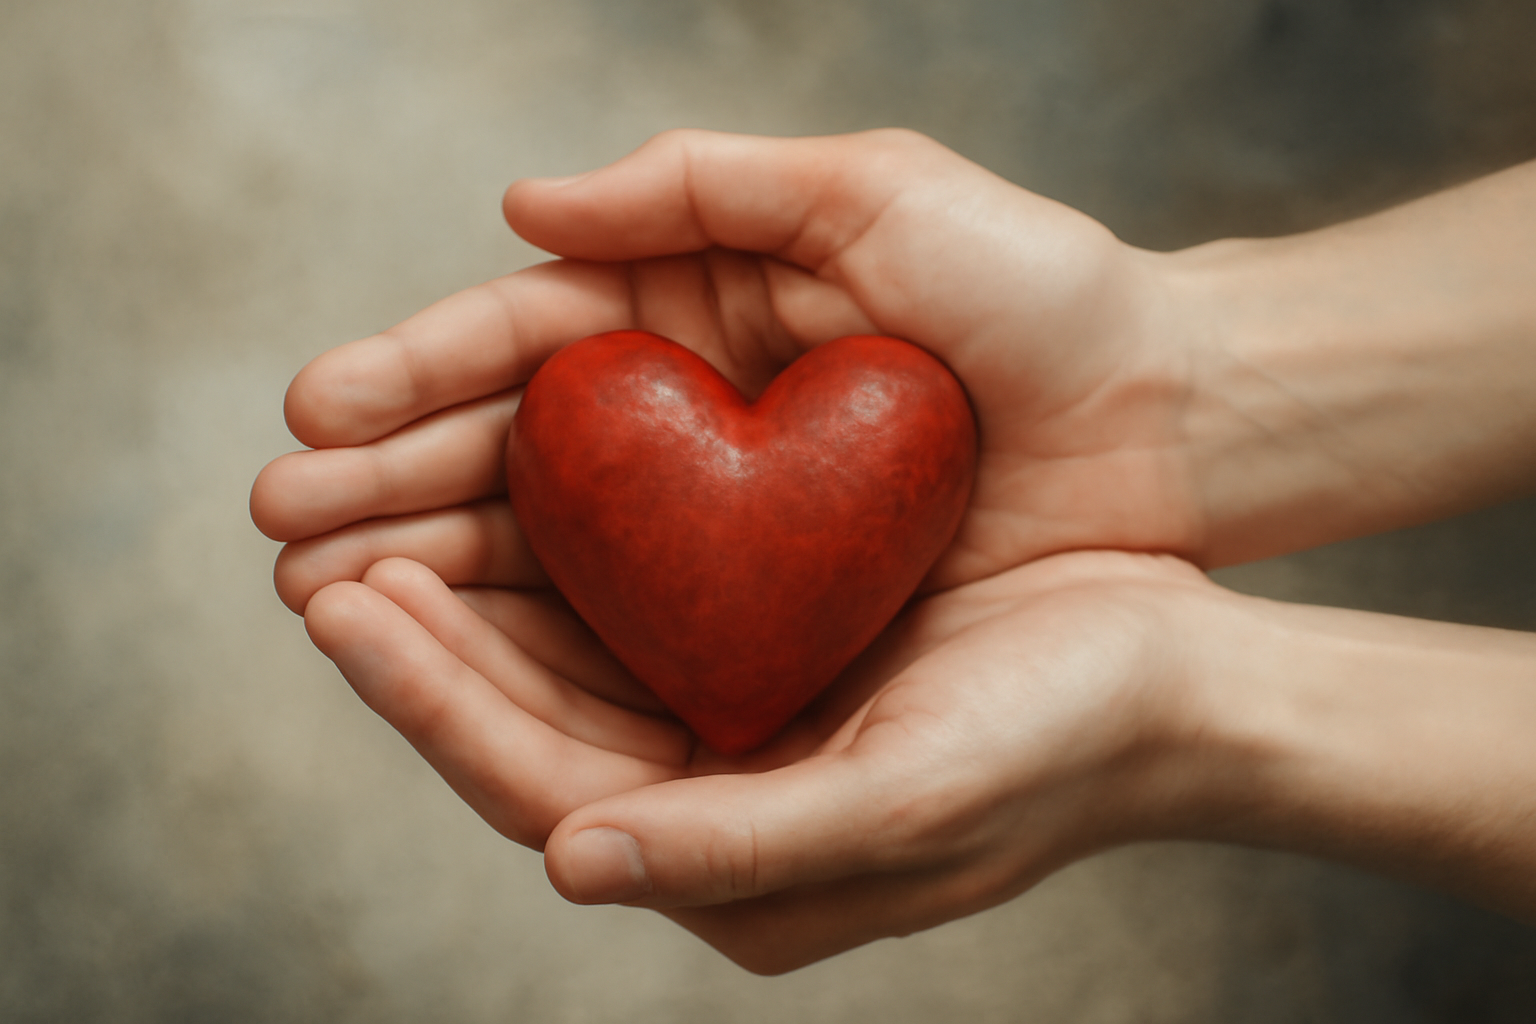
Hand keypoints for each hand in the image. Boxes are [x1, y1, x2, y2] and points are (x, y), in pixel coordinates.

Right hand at [250, 128, 1195, 613]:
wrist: (1176, 419)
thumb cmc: (1043, 294)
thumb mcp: (876, 194)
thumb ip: (699, 187)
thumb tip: (523, 207)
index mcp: (696, 308)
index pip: (522, 340)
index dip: (412, 375)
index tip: (312, 412)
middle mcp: (691, 419)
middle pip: (509, 453)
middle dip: (389, 483)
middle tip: (282, 526)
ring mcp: (724, 524)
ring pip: (551, 549)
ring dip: (436, 570)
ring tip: (333, 593)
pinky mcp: (770, 612)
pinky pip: (638, 629)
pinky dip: (547, 645)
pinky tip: (463, 659)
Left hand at [304, 550, 1224, 972]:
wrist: (1176, 680)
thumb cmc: (1061, 743)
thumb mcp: (906, 799)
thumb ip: (740, 847)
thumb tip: (572, 862)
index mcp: (739, 869)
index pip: (547, 795)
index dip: (439, 708)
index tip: (351, 612)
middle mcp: (720, 810)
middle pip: (534, 730)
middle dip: (426, 650)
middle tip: (327, 549)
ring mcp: (744, 734)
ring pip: (571, 669)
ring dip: (477, 600)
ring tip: (385, 518)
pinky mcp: (774, 662)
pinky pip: (640, 615)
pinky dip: (568, 565)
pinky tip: (522, 501)